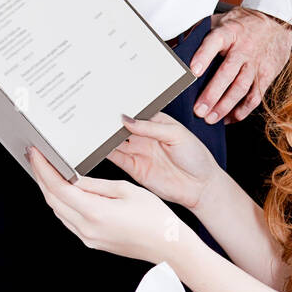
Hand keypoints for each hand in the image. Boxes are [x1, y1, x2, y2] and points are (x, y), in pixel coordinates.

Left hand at [27, 147, 186, 264]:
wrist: (168, 246)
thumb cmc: (155, 218)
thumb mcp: (125, 190)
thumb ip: (95, 184)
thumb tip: (73, 178)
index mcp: (94, 213)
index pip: (58, 188)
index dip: (43, 168)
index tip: (36, 153)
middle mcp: (87, 228)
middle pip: (53, 200)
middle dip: (41, 176)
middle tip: (35, 157)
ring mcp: (88, 237)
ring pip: (59, 211)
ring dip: (50, 190)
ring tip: (47, 170)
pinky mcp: (92, 241)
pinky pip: (69, 220)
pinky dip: (62, 203)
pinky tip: (64, 191)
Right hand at [105, 111, 220, 210]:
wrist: (200, 187)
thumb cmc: (196, 157)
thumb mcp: (176, 135)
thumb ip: (151, 127)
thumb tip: (127, 119)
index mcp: (157, 122)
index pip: (135, 112)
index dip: (122, 107)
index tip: (107, 103)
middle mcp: (145, 136)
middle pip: (122, 126)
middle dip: (108, 121)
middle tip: (94, 115)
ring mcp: (138, 151)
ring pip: (115, 141)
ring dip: (104, 137)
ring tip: (90, 129)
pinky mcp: (134, 168)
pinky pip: (116, 158)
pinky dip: (104, 153)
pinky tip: (96, 147)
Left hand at [189, 7, 291, 124]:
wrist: (276, 23)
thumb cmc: (242, 24)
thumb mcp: (222, 20)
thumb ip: (203, 32)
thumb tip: (179, 46)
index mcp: (229, 33)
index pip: (214, 42)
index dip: (203, 56)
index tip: (193, 71)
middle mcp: (243, 49)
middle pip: (227, 72)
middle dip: (212, 94)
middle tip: (199, 110)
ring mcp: (255, 63)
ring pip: (241, 87)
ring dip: (225, 106)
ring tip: (211, 119)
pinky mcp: (266, 75)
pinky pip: (255, 96)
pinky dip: (243, 110)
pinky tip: (231, 118)